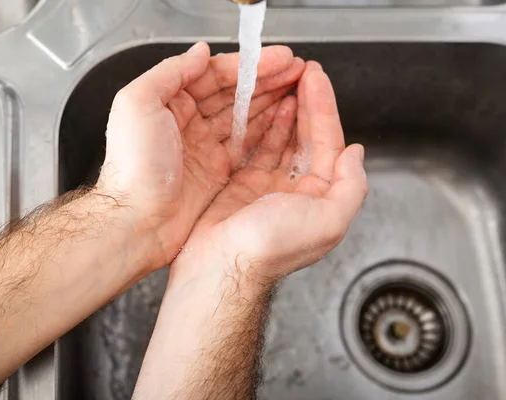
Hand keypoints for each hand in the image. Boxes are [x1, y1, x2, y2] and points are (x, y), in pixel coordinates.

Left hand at [98, 42, 304, 272]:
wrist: (138, 221)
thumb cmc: (134, 164)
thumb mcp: (138, 103)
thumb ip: (170, 72)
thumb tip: (200, 51)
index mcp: (169, 101)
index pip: (215, 75)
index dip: (249, 65)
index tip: (280, 58)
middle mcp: (188, 121)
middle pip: (233, 93)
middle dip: (266, 79)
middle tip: (298, 69)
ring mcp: (205, 146)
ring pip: (243, 116)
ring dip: (270, 100)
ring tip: (299, 87)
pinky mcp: (218, 171)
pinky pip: (247, 144)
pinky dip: (267, 130)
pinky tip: (286, 118)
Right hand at [172, 62, 367, 285]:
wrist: (221, 266)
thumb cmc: (270, 247)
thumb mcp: (328, 220)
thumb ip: (351, 187)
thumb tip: (356, 155)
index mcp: (322, 199)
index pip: (329, 143)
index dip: (325, 109)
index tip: (317, 80)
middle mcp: (299, 192)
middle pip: (307, 137)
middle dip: (308, 104)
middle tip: (302, 73)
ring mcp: (270, 188)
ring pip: (283, 140)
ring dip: (286, 111)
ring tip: (284, 84)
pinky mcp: (242, 185)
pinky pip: (256, 149)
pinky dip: (261, 128)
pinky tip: (264, 110)